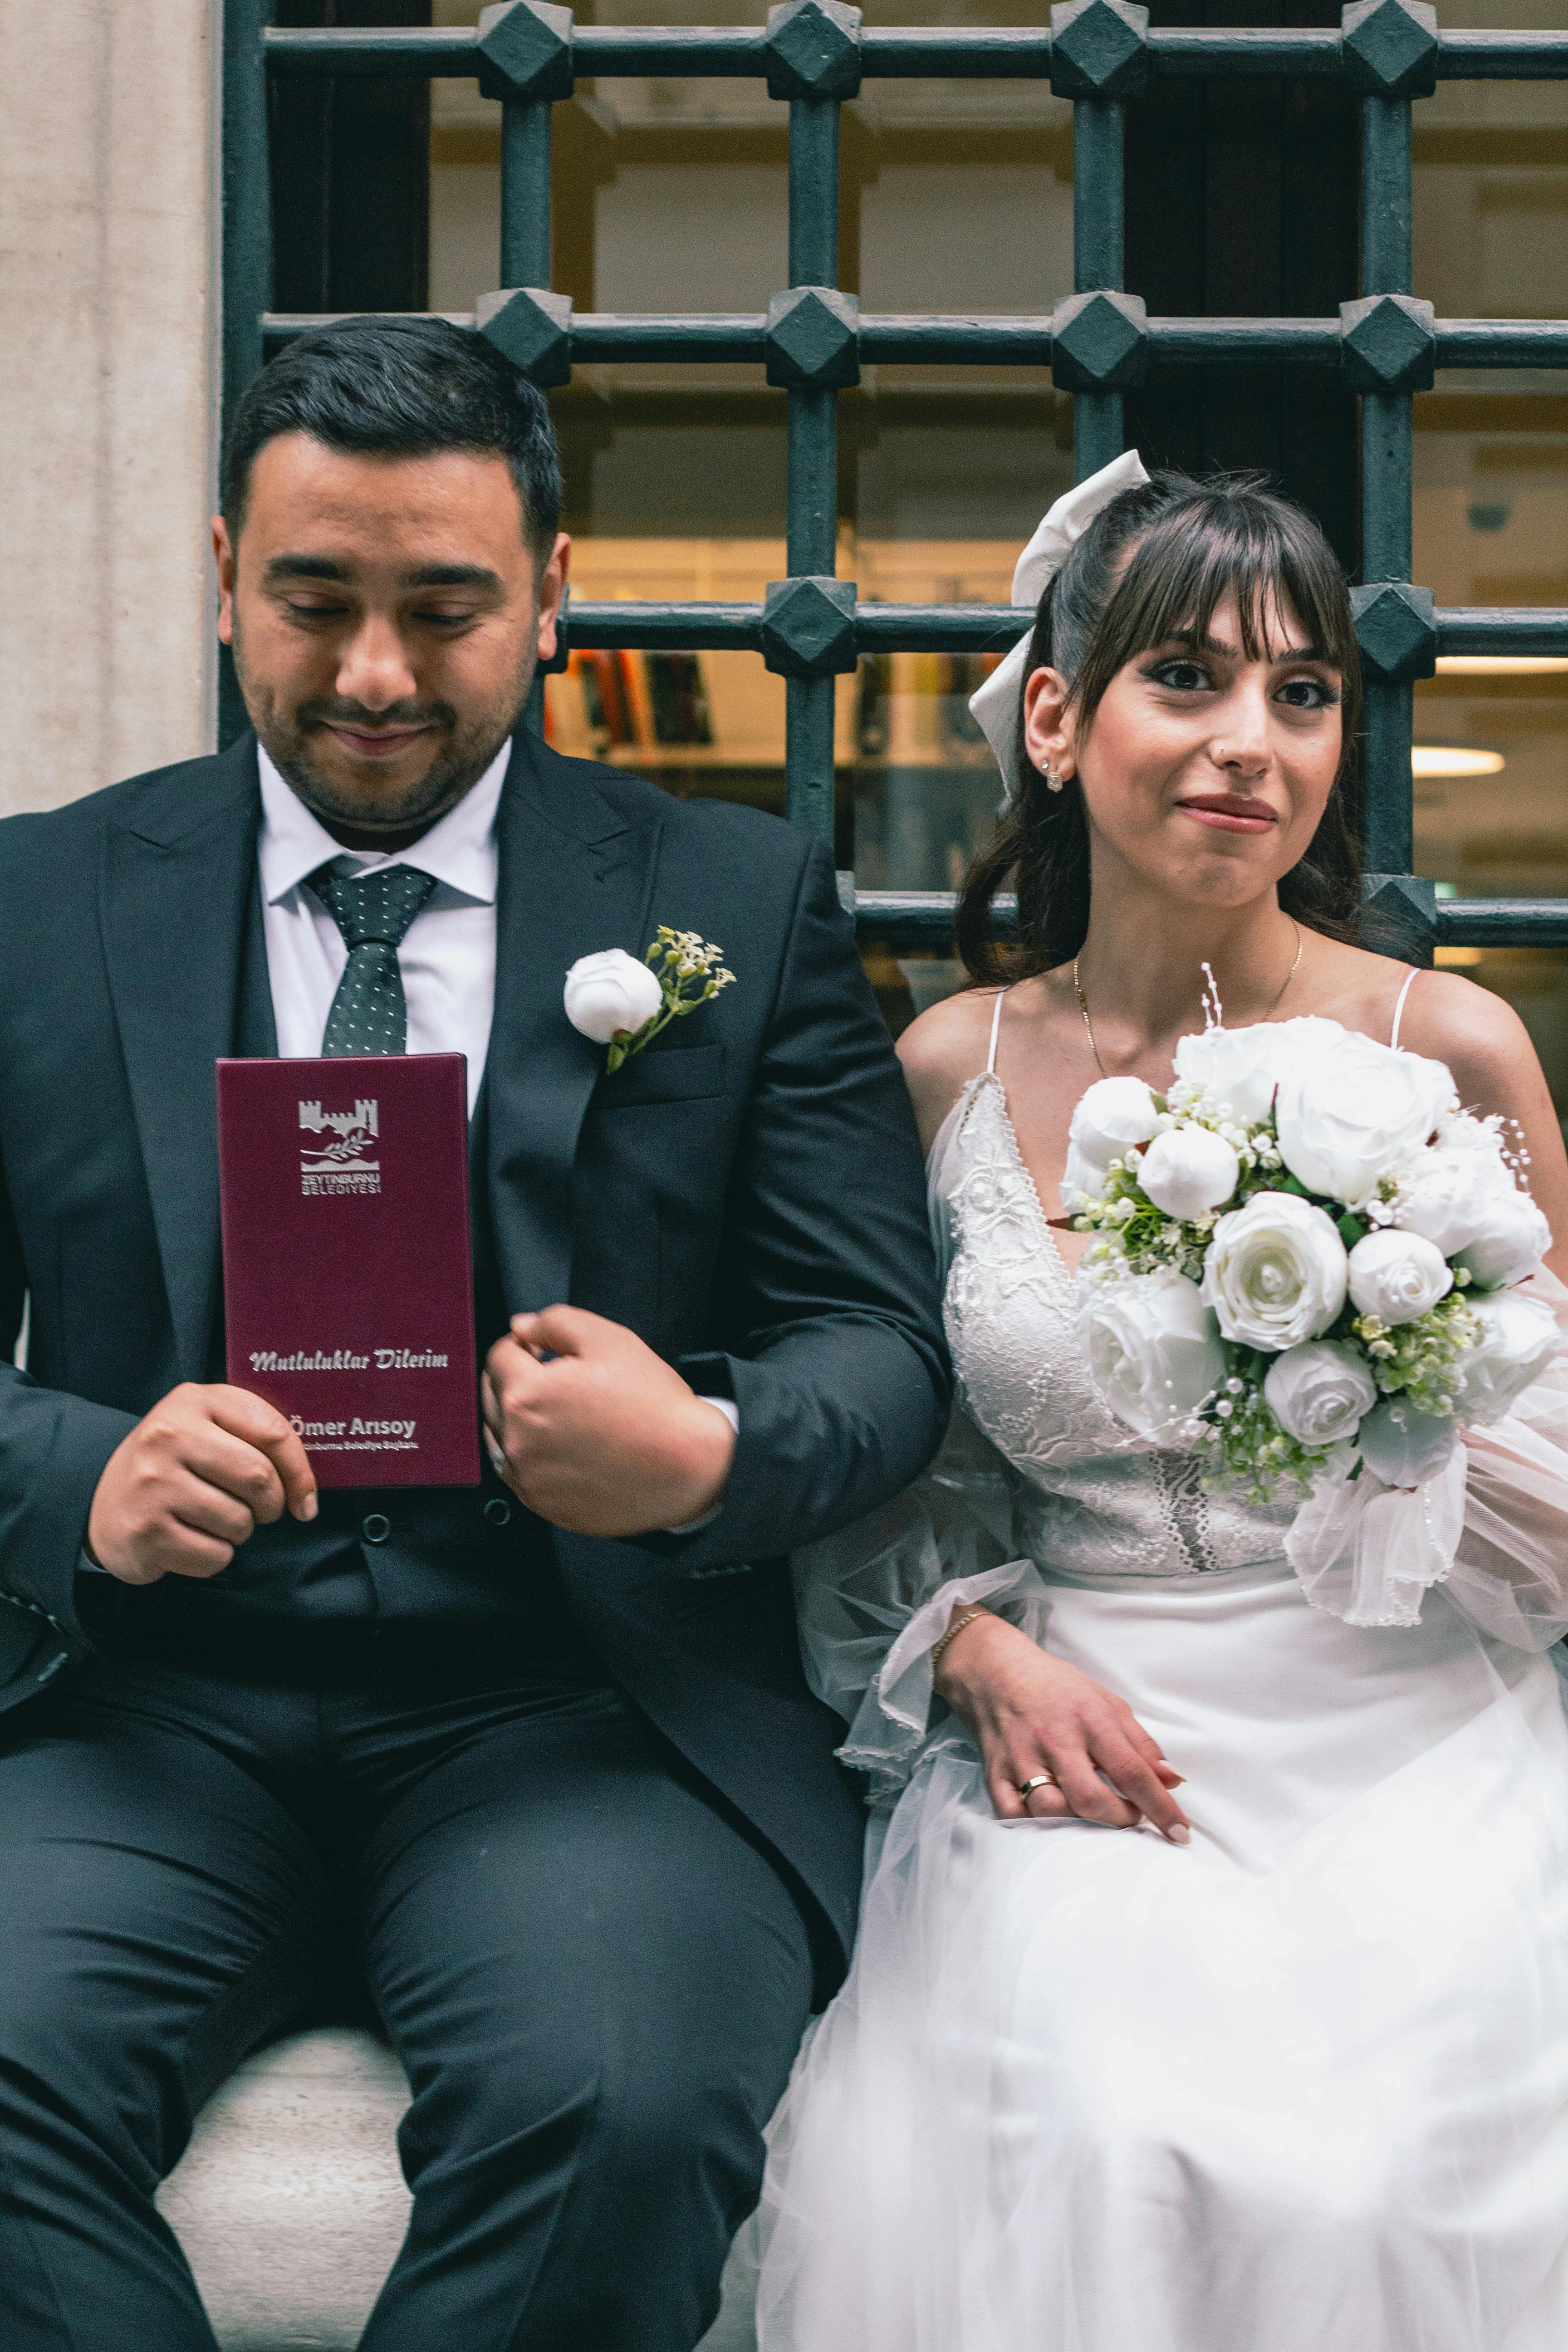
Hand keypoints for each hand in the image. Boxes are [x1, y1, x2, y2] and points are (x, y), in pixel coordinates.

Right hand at [87, 1383, 318, 1586]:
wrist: (104, 1504)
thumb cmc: (175, 1466)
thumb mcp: (209, 1429)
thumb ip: (257, 1440)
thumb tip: (306, 1497)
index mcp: (193, 1401)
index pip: (273, 1433)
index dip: (300, 1473)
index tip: (305, 1500)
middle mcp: (168, 1435)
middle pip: (259, 1478)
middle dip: (272, 1505)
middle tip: (261, 1512)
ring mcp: (153, 1484)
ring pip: (239, 1521)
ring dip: (240, 1532)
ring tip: (214, 1520)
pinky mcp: (146, 1530)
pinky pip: (215, 1555)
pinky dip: (215, 1556)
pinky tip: (192, 1540)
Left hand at [482, 1306, 735, 1536]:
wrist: (687, 1467)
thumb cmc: (653, 1403)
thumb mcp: (610, 1340)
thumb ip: (555, 1323)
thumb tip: (521, 1326)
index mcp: (527, 1394)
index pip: (499, 1357)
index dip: (522, 1344)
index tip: (541, 1348)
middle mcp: (517, 1440)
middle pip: (491, 1396)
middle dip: (513, 1378)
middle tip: (550, 1376)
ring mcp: (527, 1478)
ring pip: (498, 1437)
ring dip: (514, 1417)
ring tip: (555, 1411)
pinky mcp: (542, 1505)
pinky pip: (515, 1474)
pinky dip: (526, 1455)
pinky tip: (557, 1445)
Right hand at [934, 1610, 1189, 1842]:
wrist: (994, 1670)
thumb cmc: (1057, 1688)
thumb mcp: (1107, 1703)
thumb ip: (1141, 1744)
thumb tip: (1173, 1781)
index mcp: (1090, 1719)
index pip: (1133, 1771)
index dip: (1161, 1807)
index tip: (1181, 1833)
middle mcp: (1055, 1739)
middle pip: (1090, 1799)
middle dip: (1119, 1819)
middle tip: (1130, 1816)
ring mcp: (1021, 1757)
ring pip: (1050, 1809)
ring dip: (1077, 1822)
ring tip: (1089, 1812)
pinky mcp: (995, 1771)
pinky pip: (1011, 1814)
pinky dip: (1031, 1824)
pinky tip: (1048, 1815)